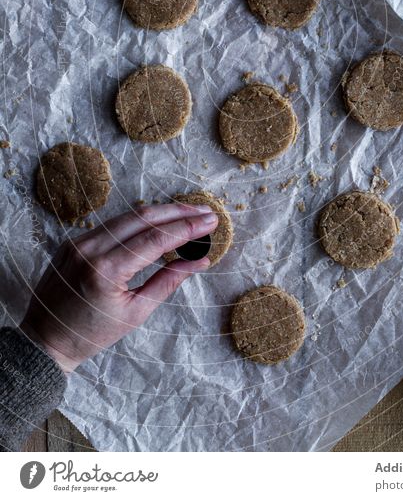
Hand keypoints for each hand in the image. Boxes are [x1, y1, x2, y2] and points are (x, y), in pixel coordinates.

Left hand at [20, 203, 217, 373]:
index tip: (210, 221)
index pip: (156, 239)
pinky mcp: (74, 240)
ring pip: (127, 216)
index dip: (187, 228)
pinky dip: (138, 221)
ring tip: (187, 213)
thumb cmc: (91, 334)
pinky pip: (112, 224)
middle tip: (204, 211)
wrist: (45, 339)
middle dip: (178, 212)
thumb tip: (199, 261)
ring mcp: (79, 241)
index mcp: (106, 271)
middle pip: (143, 218)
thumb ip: (168, 281)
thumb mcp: (135, 313)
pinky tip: (158, 222)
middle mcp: (90, 249)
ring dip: (160, 212)